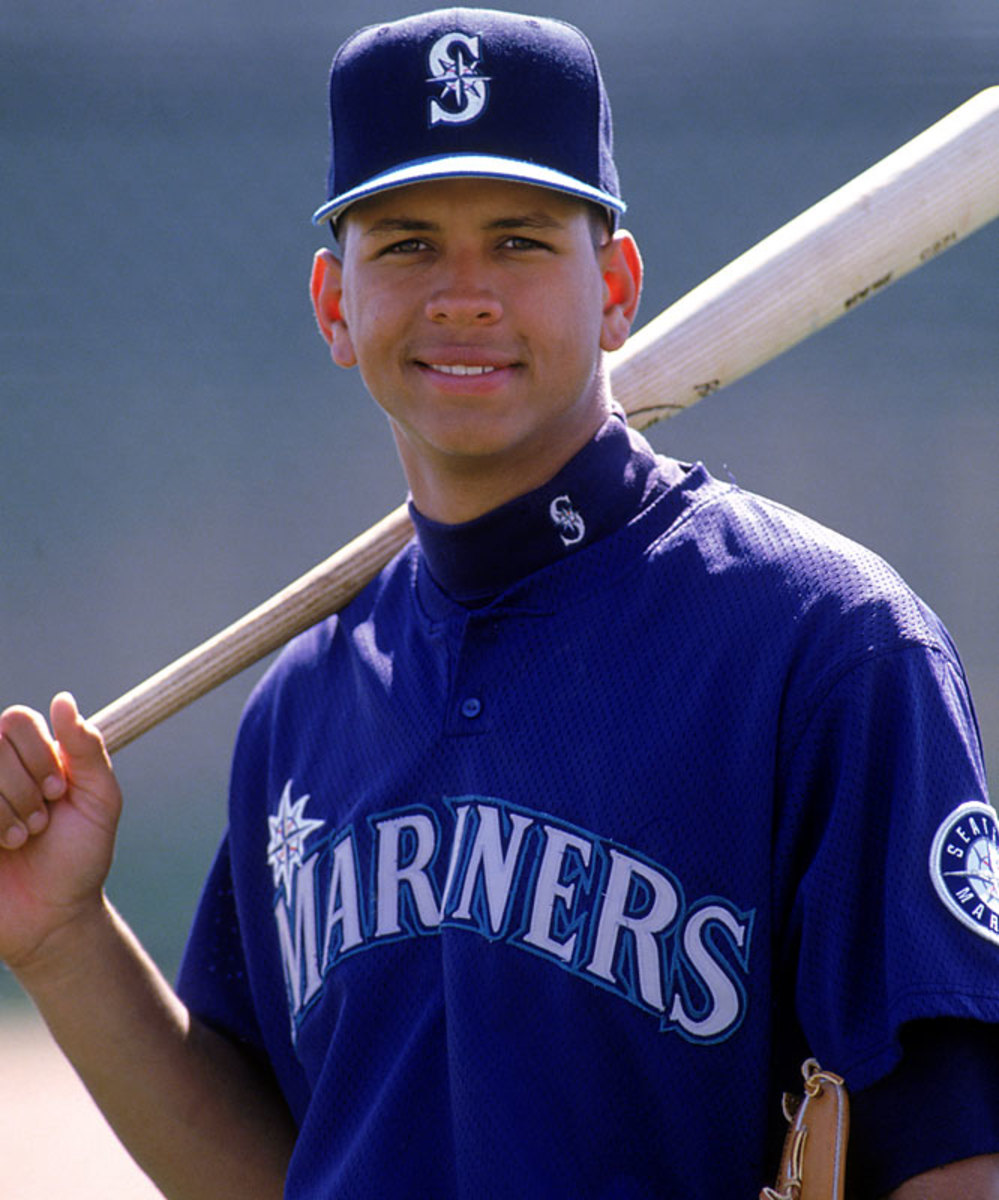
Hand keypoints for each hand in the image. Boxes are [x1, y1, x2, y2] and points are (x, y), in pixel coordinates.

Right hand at [0, 692, 121, 972]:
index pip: (16, 720)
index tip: (57, 791)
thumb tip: (63, 699)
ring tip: (21, 838)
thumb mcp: (99, 799)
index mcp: (27, 756)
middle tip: (40, 822)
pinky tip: (0, 847)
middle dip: (23, 788)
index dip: (39, 754)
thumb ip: (87, 748)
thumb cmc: (79, 856)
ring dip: (4, 810)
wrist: (54, 917)